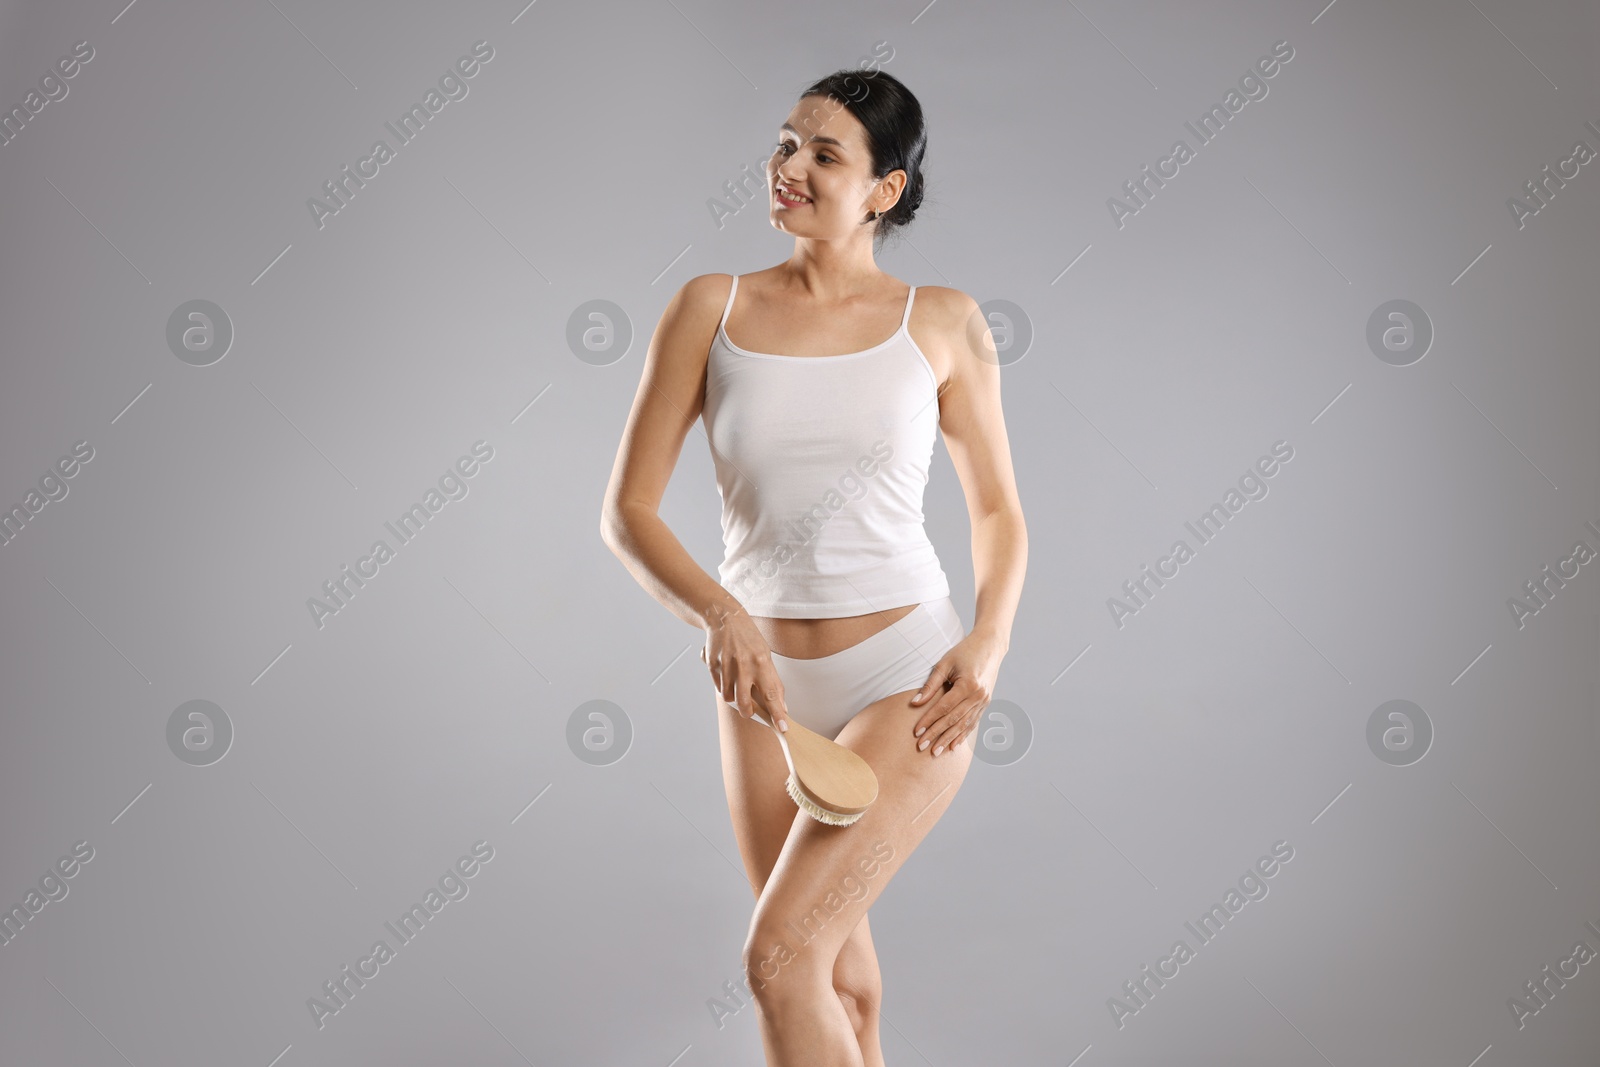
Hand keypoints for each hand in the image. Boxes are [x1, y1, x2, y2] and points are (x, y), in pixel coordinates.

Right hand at [701, 600, 790, 732]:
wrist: (726, 618)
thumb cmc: (749, 638)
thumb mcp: (766, 655)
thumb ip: (773, 681)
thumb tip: (782, 706)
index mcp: (762, 661)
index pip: (772, 694)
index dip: (777, 713)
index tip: (782, 727)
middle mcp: (745, 665)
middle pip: (745, 703)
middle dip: (748, 713)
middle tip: (751, 712)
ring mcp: (727, 666)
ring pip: (729, 697)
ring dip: (734, 697)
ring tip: (737, 683)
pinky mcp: (713, 665)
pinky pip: (718, 687)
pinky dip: (723, 686)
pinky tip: (727, 672)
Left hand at [909, 631, 1004, 755]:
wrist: (990, 646)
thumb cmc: (964, 651)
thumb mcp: (945, 663)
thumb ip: (931, 685)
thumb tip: (916, 703)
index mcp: (968, 685)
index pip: (944, 708)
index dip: (929, 721)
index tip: (917, 732)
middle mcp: (978, 696)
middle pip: (953, 720)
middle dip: (936, 735)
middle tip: (922, 747)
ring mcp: (984, 701)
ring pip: (964, 725)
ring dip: (948, 739)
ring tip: (935, 751)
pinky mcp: (986, 703)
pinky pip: (973, 723)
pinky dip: (962, 735)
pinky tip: (953, 745)